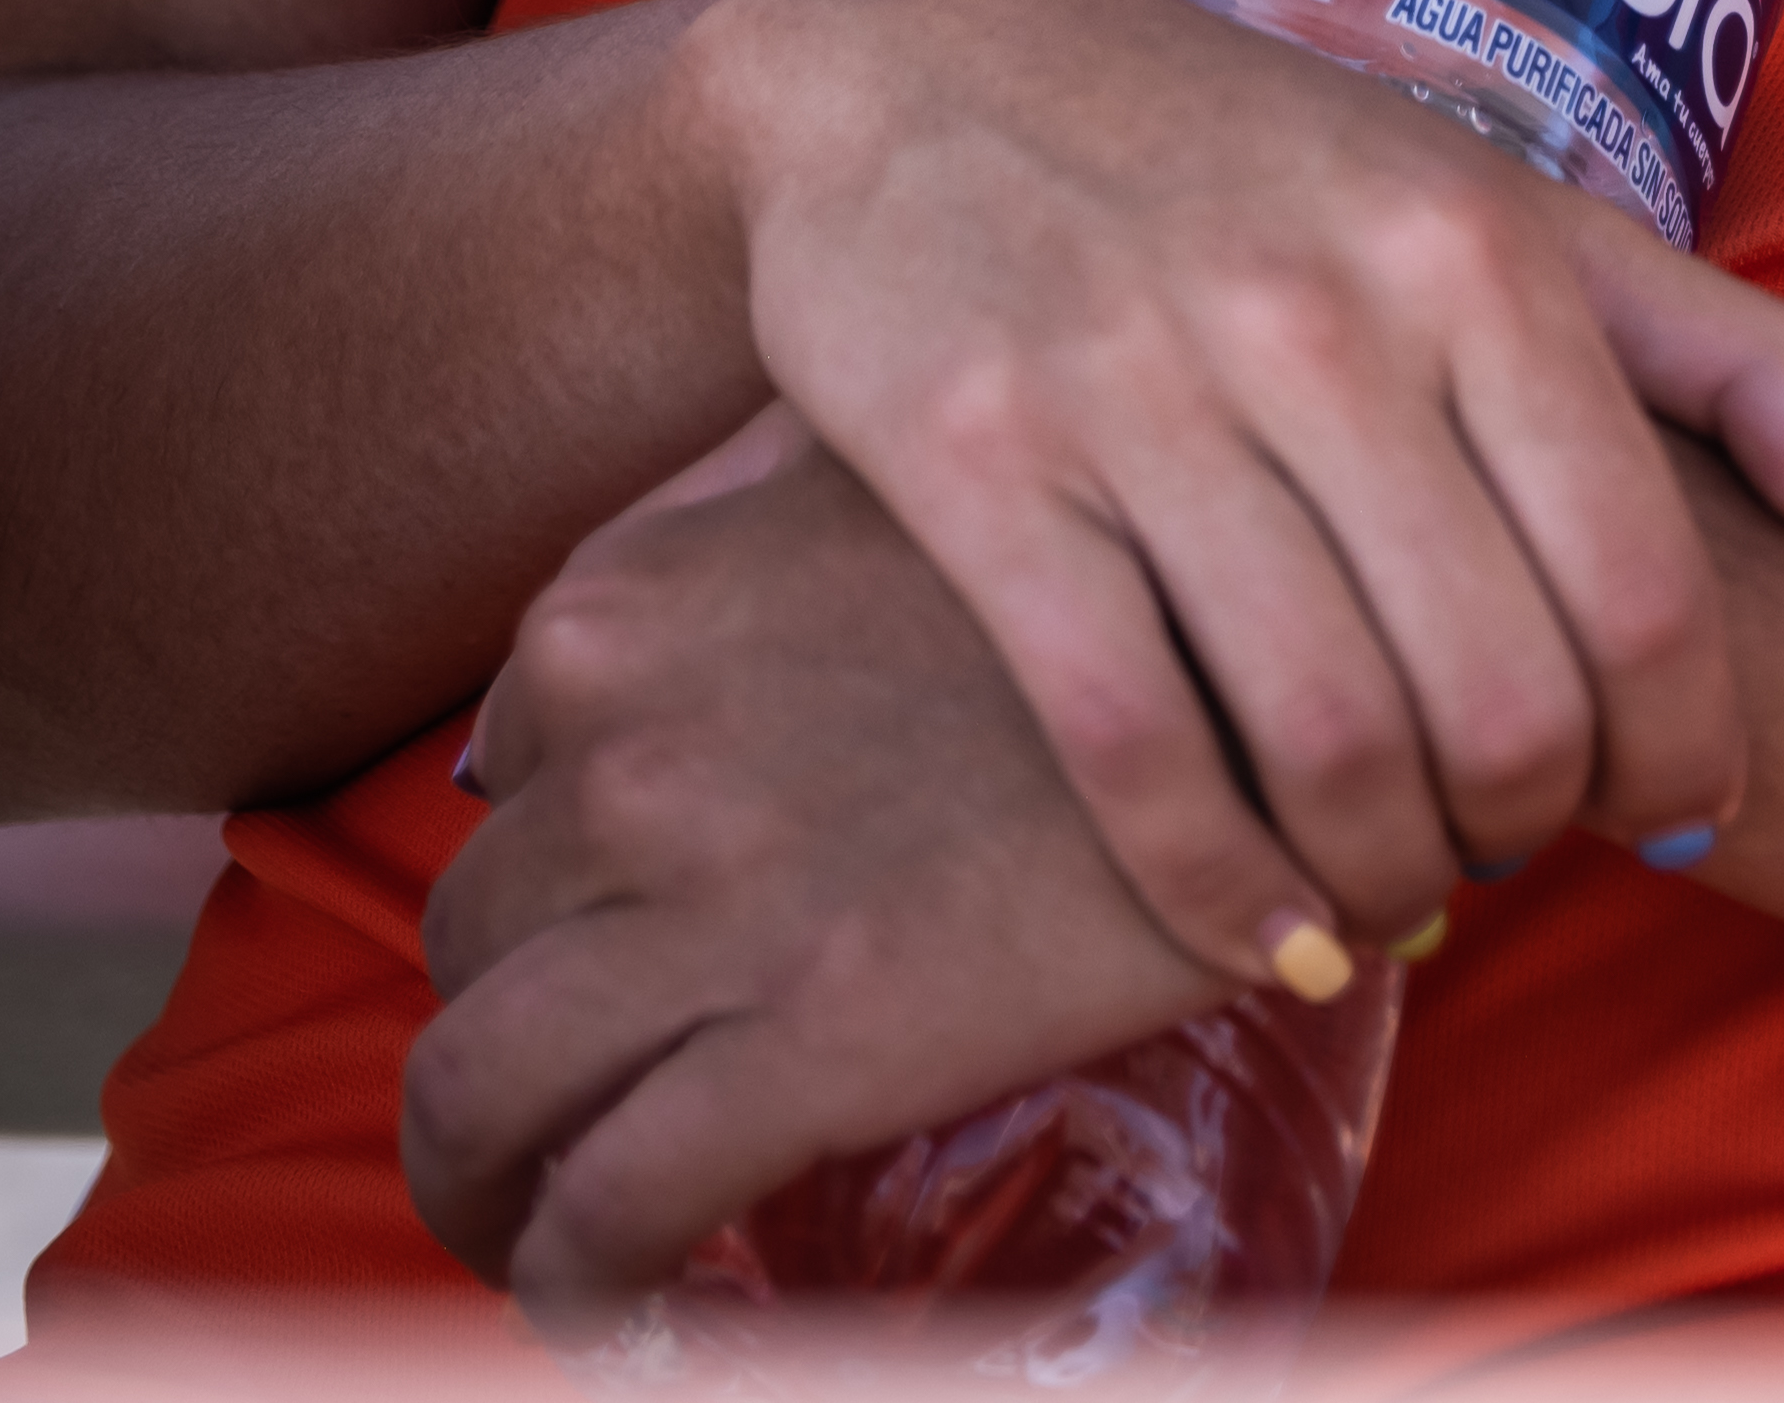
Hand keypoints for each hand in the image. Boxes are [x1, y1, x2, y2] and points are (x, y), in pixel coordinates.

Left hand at [405, 422, 1246, 1335]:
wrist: (1315, 672)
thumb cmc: (1135, 564)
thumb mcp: (913, 473)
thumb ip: (779, 507)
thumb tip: (733, 550)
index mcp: (634, 604)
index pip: (501, 775)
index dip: (545, 872)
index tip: (599, 939)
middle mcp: (631, 743)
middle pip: (467, 939)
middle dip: (504, 1031)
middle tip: (566, 1104)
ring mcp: (711, 899)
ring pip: (478, 1092)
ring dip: (478, 1186)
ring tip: (529, 1230)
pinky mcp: (811, 1044)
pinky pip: (608, 1208)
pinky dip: (573, 1279)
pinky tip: (611, 1309)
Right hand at [688, 0, 1783, 993]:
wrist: (936, 77)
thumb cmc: (1276, 177)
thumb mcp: (1522, 225)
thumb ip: (1747, 371)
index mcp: (1484, 258)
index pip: (1645, 583)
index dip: (1685, 747)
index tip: (1676, 811)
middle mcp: (1327, 320)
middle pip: (1495, 688)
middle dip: (1532, 823)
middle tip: (1520, 847)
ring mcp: (1143, 393)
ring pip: (1321, 736)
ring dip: (1387, 869)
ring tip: (1407, 886)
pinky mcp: (980, 469)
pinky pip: (1130, 744)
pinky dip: (1216, 884)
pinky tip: (1273, 934)